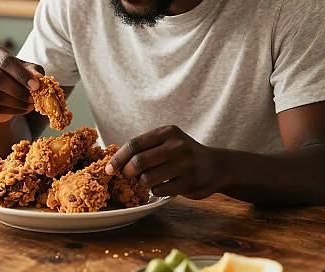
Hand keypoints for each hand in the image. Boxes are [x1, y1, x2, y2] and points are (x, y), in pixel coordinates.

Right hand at [0, 46, 43, 122]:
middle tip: (34, 98)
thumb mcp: (25, 68)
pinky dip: (12, 110)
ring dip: (17, 102)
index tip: (36, 85)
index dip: (22, 74)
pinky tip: (24, 109)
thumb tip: (40, 77)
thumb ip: (34, 70)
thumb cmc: (15, 75)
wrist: (1, 91)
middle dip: (19, 90)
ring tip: (32, 105)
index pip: (6, 62)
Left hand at [105, 125, 227, 198]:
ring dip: (142, 183)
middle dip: (127, 172)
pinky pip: (160, 190)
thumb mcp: (168, 141)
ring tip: (148, 180)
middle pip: (138, 161)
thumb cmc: (183, 153)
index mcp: (167, 132)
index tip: (108, 169)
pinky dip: (155, 191)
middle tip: (128, 176)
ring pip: (147, 178)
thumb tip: (114, 161)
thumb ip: (146, 147)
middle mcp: (176, 145)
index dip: (118, 158)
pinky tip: (162, 186)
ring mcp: (184, 163)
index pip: (134, 144)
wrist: (216, 165)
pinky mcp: (189, 182)